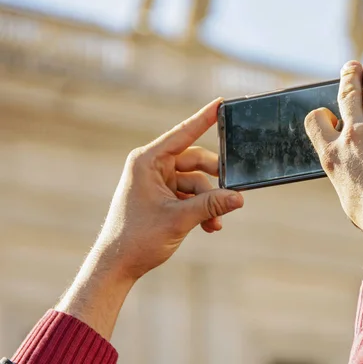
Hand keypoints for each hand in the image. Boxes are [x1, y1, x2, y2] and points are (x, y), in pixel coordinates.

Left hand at [97, 97, 243, 279]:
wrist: (118, 265)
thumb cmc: (137, 238)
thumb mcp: (179, 219)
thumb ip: (210, 205)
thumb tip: (239, 197)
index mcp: (148, 161)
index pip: (182, 134)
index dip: (203, 118)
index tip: (221, 103)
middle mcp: (153, 167)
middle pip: (195, 162)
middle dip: (214, 182)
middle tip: (232, 194)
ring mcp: (158, 182)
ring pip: (196, 183)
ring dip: (209, 203)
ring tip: (216, 222)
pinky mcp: (163, 197)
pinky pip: (190, 196)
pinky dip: (201, 209)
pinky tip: (210, 225)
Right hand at [305, 61, 362, 269]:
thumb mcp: (347, 193)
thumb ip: (346, 169)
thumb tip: (352, 163)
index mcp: (332, 155)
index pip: (315, 120)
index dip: (321, 112)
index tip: (327, 109)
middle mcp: (353, 135)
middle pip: (347, 96)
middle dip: (348, 77)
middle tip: (351, 66)